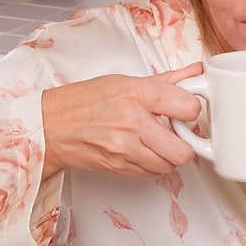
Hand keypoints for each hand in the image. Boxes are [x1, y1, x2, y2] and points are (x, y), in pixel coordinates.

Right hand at [41, 62, 203, 179]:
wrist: (51, 125)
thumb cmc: (85, 100)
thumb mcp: (124, 82)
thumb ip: (165, 81)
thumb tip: (195, 72)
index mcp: (137, 93)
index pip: (187, 107)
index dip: (192, 111)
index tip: (186, 111)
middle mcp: (133, 122)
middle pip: (183, 150)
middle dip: (185, 145)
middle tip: (177, 136)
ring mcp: (125, 147)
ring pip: (169, 166)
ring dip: (168, 158)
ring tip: (157, 144)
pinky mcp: (119, 166)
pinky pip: (151, 174)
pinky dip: (152, 166)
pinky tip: (143, 152)